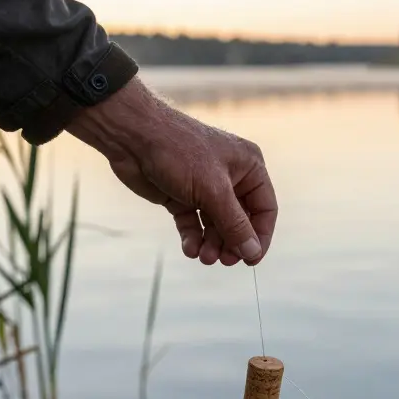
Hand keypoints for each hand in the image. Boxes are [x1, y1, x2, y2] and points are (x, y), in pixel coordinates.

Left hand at [66, 78, 276, 265]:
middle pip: (240, 221)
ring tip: (203, 257)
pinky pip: (193, 223)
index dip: (260, 237)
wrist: (133, 137)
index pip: (264, 209)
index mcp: (248, 166)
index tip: (250, 261)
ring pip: (216, 226)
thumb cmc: (179, 152)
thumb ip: (235, 224)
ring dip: (211, 244)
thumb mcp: (213, 191)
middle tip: (221, 260)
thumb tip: (252, 252)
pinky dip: (193, 237)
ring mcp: (205, 187)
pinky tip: (189, 248)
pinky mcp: (182, 196)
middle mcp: (230, 177)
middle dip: (231, 242)